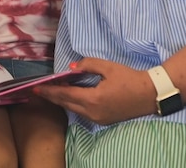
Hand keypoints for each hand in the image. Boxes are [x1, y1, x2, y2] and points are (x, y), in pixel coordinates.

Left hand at [34, 58, 156, 125]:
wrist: (149, 94)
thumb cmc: (129, 78)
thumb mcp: (108, 67)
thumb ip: (88, 65)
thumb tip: (72, 67)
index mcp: (93, 99)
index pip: (65, 95)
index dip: (49, 91)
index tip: (36, 88)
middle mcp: (93, 112)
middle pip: (66, 104)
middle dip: (52, 97)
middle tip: (39, 90)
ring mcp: (98, 118)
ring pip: (73, 109)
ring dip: (62, 100)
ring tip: (52, 91)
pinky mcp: (103, 120)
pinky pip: (82, 112)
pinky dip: (73, 104)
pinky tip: (69, 96)